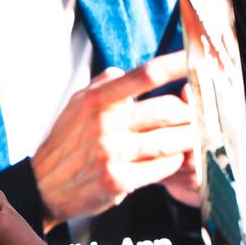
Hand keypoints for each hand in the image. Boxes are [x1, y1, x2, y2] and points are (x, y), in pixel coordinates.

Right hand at [30, 51, 195, 230]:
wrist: (44, 185)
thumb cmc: (65, 144)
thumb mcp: (76, 104)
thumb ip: (103, 85)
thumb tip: (127, 71)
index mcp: (98, 100)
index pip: (146, 75)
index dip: (177, 65)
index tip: (197, 60)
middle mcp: (104, 124)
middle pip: (167, 109)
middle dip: (191, 112)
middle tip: (201, 114)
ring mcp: (112, 153)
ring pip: (168, 140)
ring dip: (188, 139)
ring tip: (193, 137)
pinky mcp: (118, 180)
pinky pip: (161, 167)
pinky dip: (173, 161)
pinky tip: (171, 158)